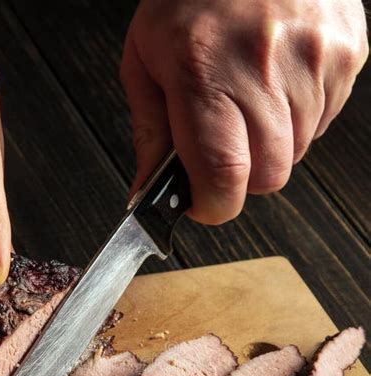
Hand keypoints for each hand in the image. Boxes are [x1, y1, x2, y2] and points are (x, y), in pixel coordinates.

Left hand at [121, 0, 367, 223]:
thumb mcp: (146, 60)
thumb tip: (149, 193)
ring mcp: (314, 59)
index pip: (224, 176)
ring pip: (297, 152)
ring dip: (271, 143)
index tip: (201, 202)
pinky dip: (298, 115)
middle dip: (242, 175)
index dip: (213, 205)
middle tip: (223, 143)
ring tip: (250, 96)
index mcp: (205, 71)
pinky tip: (278, 81)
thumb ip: (151, 134)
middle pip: (269, 176)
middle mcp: (264, 66)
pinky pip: (323, 119)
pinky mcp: (347, 53)